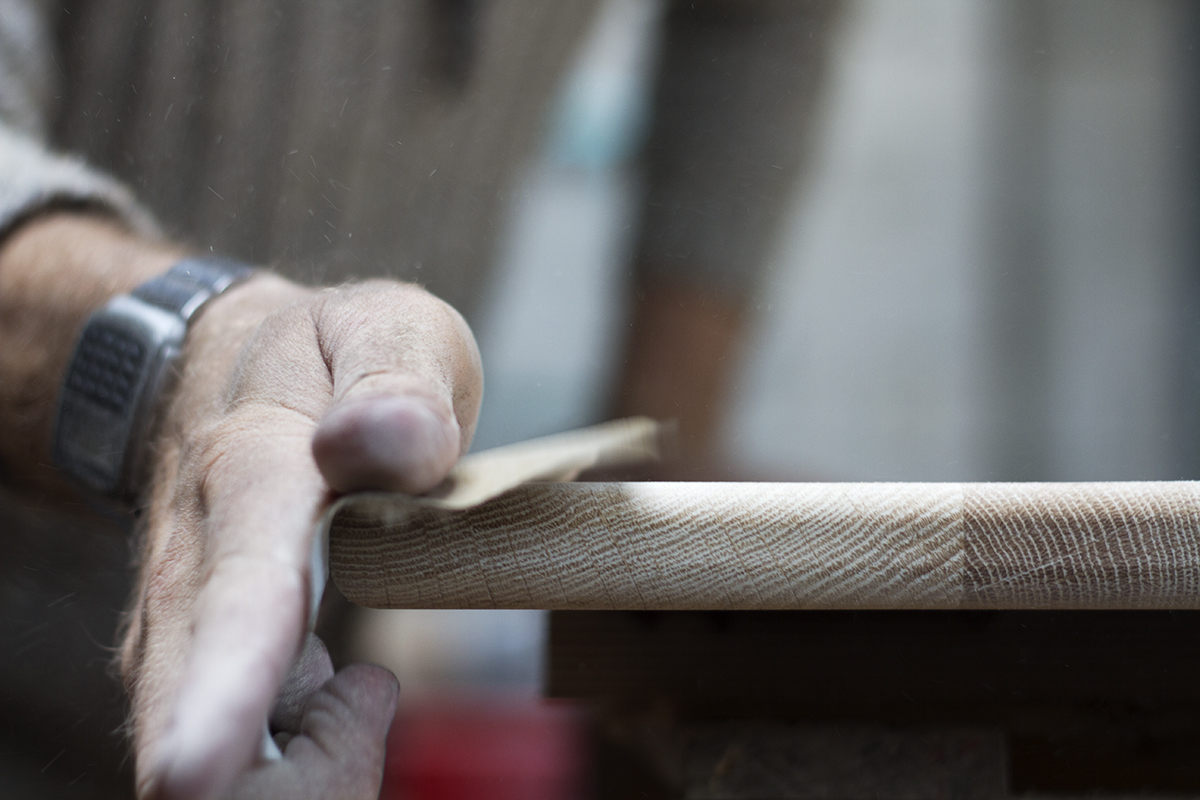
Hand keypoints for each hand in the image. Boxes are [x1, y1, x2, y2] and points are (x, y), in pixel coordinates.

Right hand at [119, 275, 482, 798]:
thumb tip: (391, 442)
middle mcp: (194, 567)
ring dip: (297, 778)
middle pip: (195, 710)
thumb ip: (394, 383)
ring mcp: (181, 624)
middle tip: (363, 726)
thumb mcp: (384, 329)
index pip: (241, 591)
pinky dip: (295, 766)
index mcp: (252, 476)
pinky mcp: (190, 661)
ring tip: (359, 696)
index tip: (197, 772)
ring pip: (209, 755)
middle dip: (278, 780)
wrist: (221, 365)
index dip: (225, 687)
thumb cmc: (325, 356)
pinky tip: (334, 701)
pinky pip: (234, 757)